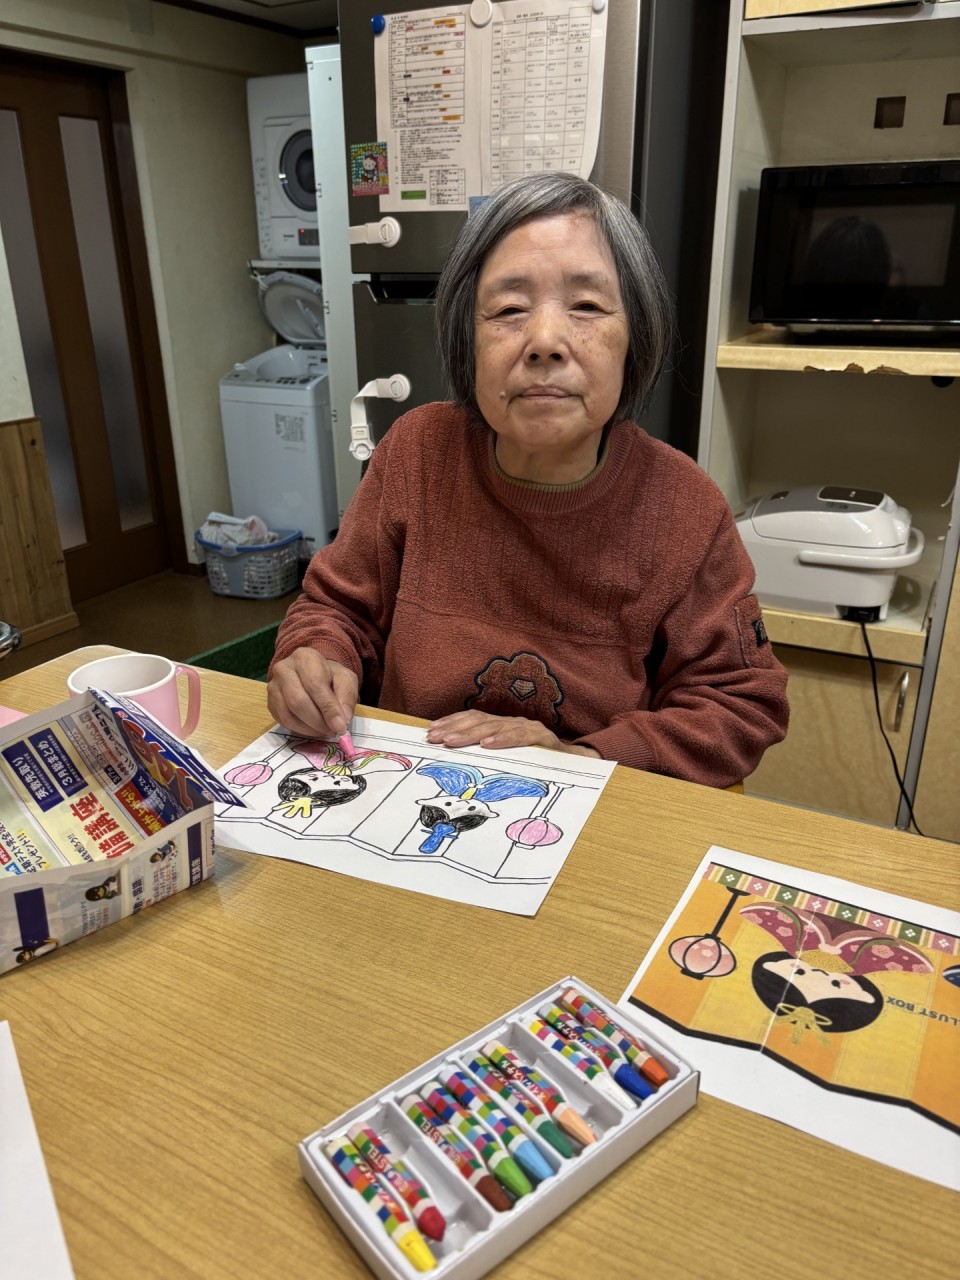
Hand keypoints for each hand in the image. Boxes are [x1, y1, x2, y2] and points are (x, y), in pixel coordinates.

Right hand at [266, 648, 358, 738]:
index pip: (314, 684)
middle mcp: (283, 669)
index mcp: (304, 658)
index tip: (340, 726)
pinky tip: (313, 730)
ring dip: (309, 728)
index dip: (328, 708)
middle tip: (333, 731)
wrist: (312, 673)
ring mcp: (273, 686)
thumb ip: (346, 697)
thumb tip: (341, 721)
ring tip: (324, 731)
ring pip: (287, 714)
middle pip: (297, 701)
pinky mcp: (270, 702)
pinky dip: (299, 730)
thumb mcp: (346, 680)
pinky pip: (282, 721)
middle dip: (317, 721)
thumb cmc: (330, 676)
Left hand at [426, 711, 599, 756]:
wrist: (575, 766)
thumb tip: (454, 762)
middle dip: (454, 728)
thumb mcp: (507, 760)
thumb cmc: (537, 764)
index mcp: (502, 726)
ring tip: (452, 741)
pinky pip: (521, 736)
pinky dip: (503, 739)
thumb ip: (486, 756)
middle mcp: (513, 723)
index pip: (472, 718)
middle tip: (435, 738)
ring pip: (495, 726)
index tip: (430, 732)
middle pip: (479, 720)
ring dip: (471, 733)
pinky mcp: (543, 738)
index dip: (451, 723)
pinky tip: (487, 744)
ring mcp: (528, 728)